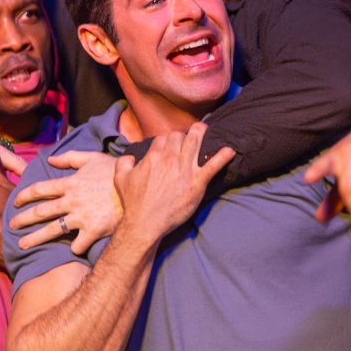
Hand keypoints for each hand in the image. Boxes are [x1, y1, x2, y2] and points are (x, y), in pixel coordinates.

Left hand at [9, 152, 121, 254]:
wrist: (139, 190)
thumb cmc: (116, 172)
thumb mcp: (93, 158)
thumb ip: (71, 157)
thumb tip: (51, 159)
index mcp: (70, 183)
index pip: (40, 189)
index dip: (24, 195)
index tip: (16, 202)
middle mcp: (72, 201)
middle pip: (40, 212)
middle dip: (22, 219)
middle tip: (11, 226)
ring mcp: (82, 217)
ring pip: (51, 230)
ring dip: (34, 238)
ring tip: (22, 245)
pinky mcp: (93, 231)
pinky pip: (78, 244)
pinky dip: (73, 248)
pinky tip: (71, 249)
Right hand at [112, 123, 233, 241]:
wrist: (146, 223)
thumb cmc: (133, 203)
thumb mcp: (120, 178)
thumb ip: (124, 162)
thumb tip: (130, 156)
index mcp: (153, 156)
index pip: (163, 138)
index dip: (165, 141)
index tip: (167, 146)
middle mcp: (171, 159)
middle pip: (179, 136)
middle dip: (181, 136)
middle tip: (185, 138)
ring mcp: (186, 170)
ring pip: (195, 142)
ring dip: (200, 132)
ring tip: (205, 127)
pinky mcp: (197, 183)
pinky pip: (213, 166)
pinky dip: (222, 157)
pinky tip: (230, 150)